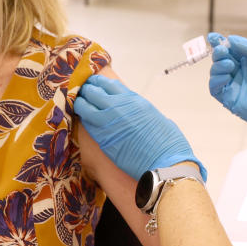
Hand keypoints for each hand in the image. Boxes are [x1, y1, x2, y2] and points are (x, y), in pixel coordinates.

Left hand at [72, 75, 205, 180]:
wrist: (165, 162)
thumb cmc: (167, 143)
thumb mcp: (156, 117)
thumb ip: (142, 111)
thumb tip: (139, 114)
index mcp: (134, 100)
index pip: (109, 84)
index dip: (99, 83)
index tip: (94, 84)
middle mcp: (119, 106)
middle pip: (94, 91)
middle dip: (87, 90)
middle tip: (83, 92)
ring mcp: (108, 122)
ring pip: (85, 105)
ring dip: (80, 103)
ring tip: (78, 103)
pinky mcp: (103, 138)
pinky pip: (86, 124)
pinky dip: (83, 119)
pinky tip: (82, 119)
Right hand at [207, 33, 246, 162]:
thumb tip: (229, 39)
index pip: (232, 49)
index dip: (221, 42)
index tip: (212, 36)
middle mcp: (241, 72)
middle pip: (221, 58)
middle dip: (218, 52)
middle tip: (222, 50)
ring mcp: (235, 86)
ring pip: (216, 72)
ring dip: (218, 65)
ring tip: (229, 64)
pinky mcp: (230, 100)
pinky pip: (215, 88)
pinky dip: (216, 79)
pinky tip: (227, 76)